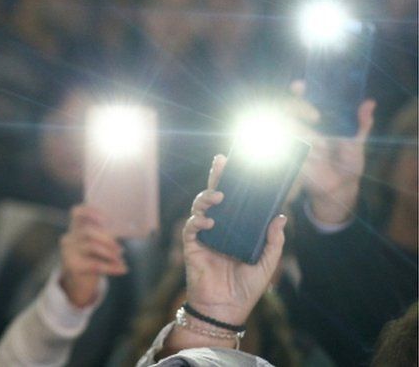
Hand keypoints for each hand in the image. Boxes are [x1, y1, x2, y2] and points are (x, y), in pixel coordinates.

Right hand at [58, 205, 126, 307]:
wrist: (77, 285)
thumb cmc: (91, 261)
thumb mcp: (95, 246)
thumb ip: (104, 236)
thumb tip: (124, 230)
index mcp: (74, 229)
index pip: (77, 213)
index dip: (90, 212)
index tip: (107, 219)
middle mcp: (68, 239)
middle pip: (87, 231)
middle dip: (107, 239)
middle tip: (121, 249)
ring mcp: (68, 253)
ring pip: (91, 246)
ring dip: (110, 253)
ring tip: (121, 260)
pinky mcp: (72, 266)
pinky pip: (95, 264)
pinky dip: (111, 267)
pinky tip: (122, 269)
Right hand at [182, 156, 286, 326]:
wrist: (227, 309)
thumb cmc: (247, 288)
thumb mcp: (267, 262)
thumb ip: (274, 240)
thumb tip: (280, 215)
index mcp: (236, 229)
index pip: (234, 201)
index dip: (233, 182)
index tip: (235, 163)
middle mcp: (219, 228)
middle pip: (214, 196)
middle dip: (216, 178)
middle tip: (221, 162)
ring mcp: (204, 235)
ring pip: (200, 207)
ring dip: (207, 198)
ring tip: (219, 197)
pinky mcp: (192, 246)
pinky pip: (191, 227)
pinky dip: (198, 221)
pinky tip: (209, 222)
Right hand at [289, 81, 374, 223]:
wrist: (340, 188)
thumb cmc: (349, 162)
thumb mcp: (358, 141)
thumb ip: (362, 122)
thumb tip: (370, 102)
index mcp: (315, 121)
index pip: (299, 100)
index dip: (296, 91)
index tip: (300, 85)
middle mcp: (300, 128)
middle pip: (285, 109)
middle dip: (297, 107)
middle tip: (316, 116)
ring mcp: (291, 143)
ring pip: (284, 127)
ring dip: (303, 133)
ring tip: (320, 146)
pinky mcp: (286, 158)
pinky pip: (283, 149)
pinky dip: (297, 151)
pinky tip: (310, 156)